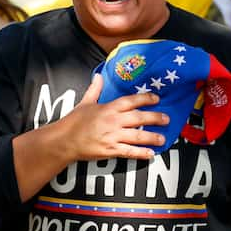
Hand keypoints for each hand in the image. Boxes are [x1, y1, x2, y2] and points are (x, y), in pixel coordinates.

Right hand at [52, 75, 167, 160]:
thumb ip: (95, 89)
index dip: (145, 99)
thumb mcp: (84, 102)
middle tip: (167, 119)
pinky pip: (130, 151)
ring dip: (152, 137)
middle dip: (155, 118)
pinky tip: (151, 153)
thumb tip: (98, 76)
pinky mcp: (110, 150)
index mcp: (108, 108)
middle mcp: (113, 121)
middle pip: (139, 118)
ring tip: (163, 138)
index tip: (156, 98)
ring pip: (138, 136)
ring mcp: (112, 136)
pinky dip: (141, 153)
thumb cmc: (73, 121)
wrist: (64, 140)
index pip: (131, 101)